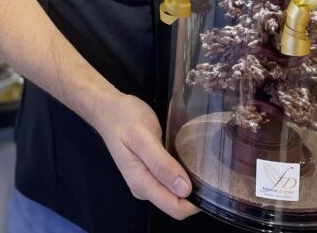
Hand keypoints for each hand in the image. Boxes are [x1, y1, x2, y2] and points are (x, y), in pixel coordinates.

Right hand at [92, 93, 198, 219]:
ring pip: (175, 193)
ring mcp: (146, 180)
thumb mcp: (143, 137)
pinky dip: (181, 174)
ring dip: (189, 183)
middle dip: (194, 193)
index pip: (175, 208)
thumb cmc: (125, 119)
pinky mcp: (149, 171)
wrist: (108, 108)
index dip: (195, 201)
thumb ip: (161, 164)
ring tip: (198, 161)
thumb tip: (184, 190)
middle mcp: (144, 188)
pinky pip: (171, 182)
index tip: (208, 180)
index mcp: (142, 183)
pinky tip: (186, 158)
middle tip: (205, 167)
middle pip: (177, 204)